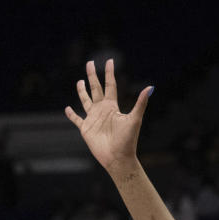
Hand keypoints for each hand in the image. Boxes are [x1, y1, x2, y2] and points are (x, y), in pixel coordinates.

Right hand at [65, 59, 152, 174]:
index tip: (110, 61)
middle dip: (92, 76)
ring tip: (80, 81)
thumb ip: (141, 103)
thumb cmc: (128, 140)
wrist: (118, 158)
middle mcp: (102, 110)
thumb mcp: (134, 119)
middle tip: (89, 62)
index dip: (109, 73)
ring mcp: (93, 119)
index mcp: (112, 107)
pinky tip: (68, 109)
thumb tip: (151, 87)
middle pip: (96, 89)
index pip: (110, 85)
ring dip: (82, 91)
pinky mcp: (86, 129)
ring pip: (86, 100)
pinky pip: (77, 119)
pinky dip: (72, 114)